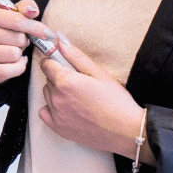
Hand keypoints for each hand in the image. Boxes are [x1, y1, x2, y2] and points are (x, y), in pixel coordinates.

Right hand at [0, 0, 51, 83]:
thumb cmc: (5, 32)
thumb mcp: (15, 16)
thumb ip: (26, 8)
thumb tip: (33, 11)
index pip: (17, 20)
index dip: (36, 28)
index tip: (47, 34)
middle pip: (18, 38)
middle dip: (24, 42)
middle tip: (19, 42)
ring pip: (13, 54)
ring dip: (19, 55)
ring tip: (13, 52)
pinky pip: (7, 71)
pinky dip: (16, 68)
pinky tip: (13, 63)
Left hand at [38, 37, 154, 164]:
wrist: (127, 131)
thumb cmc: (117, 102)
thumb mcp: (99, 73)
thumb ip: (76, 56)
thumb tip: (60, 40)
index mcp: (65, 81)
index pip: (46, 63)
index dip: (56, 62)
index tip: (66, 65)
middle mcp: (56, 97)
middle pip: (48, 79)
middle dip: (59, 78)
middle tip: (80, 84)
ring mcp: (55, 114)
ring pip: (47, 95)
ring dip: (57, 93)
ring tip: (79, 98)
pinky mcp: (58, 128)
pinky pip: (44, 113)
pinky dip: (52, 109)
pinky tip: (68, 110)